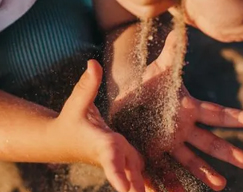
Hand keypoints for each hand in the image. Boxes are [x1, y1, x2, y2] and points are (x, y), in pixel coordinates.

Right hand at [52, 60, 145, 191]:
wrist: (64, 142)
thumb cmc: (70, 120)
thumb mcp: (77, 102)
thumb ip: (87, 85)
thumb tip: (92, 63)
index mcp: (103, 143)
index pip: (112, 158)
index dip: (118, 173)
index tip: (125, 189)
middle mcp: (116, 156)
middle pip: (131, 174)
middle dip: (138, 187)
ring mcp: (124, 161)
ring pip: (141, 178)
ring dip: (153, 188)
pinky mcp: (130, 161)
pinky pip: (146, 175)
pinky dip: (158, 184)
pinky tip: (178, 190)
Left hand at [110, 32, 242, 190]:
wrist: (124, 102)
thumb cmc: (146, 84)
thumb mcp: (159, 69)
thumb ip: (172, 52)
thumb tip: (182, 26)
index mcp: (189, 109)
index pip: (216, 113)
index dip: (236, 117)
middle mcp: (184, 130)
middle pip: (209, 142)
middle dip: (226, 152)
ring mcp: (170, 145)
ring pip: (190, 161)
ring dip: (205, 173)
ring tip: (220, 185)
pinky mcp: (153, 156)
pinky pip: (163, 173)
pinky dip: (171, 185)